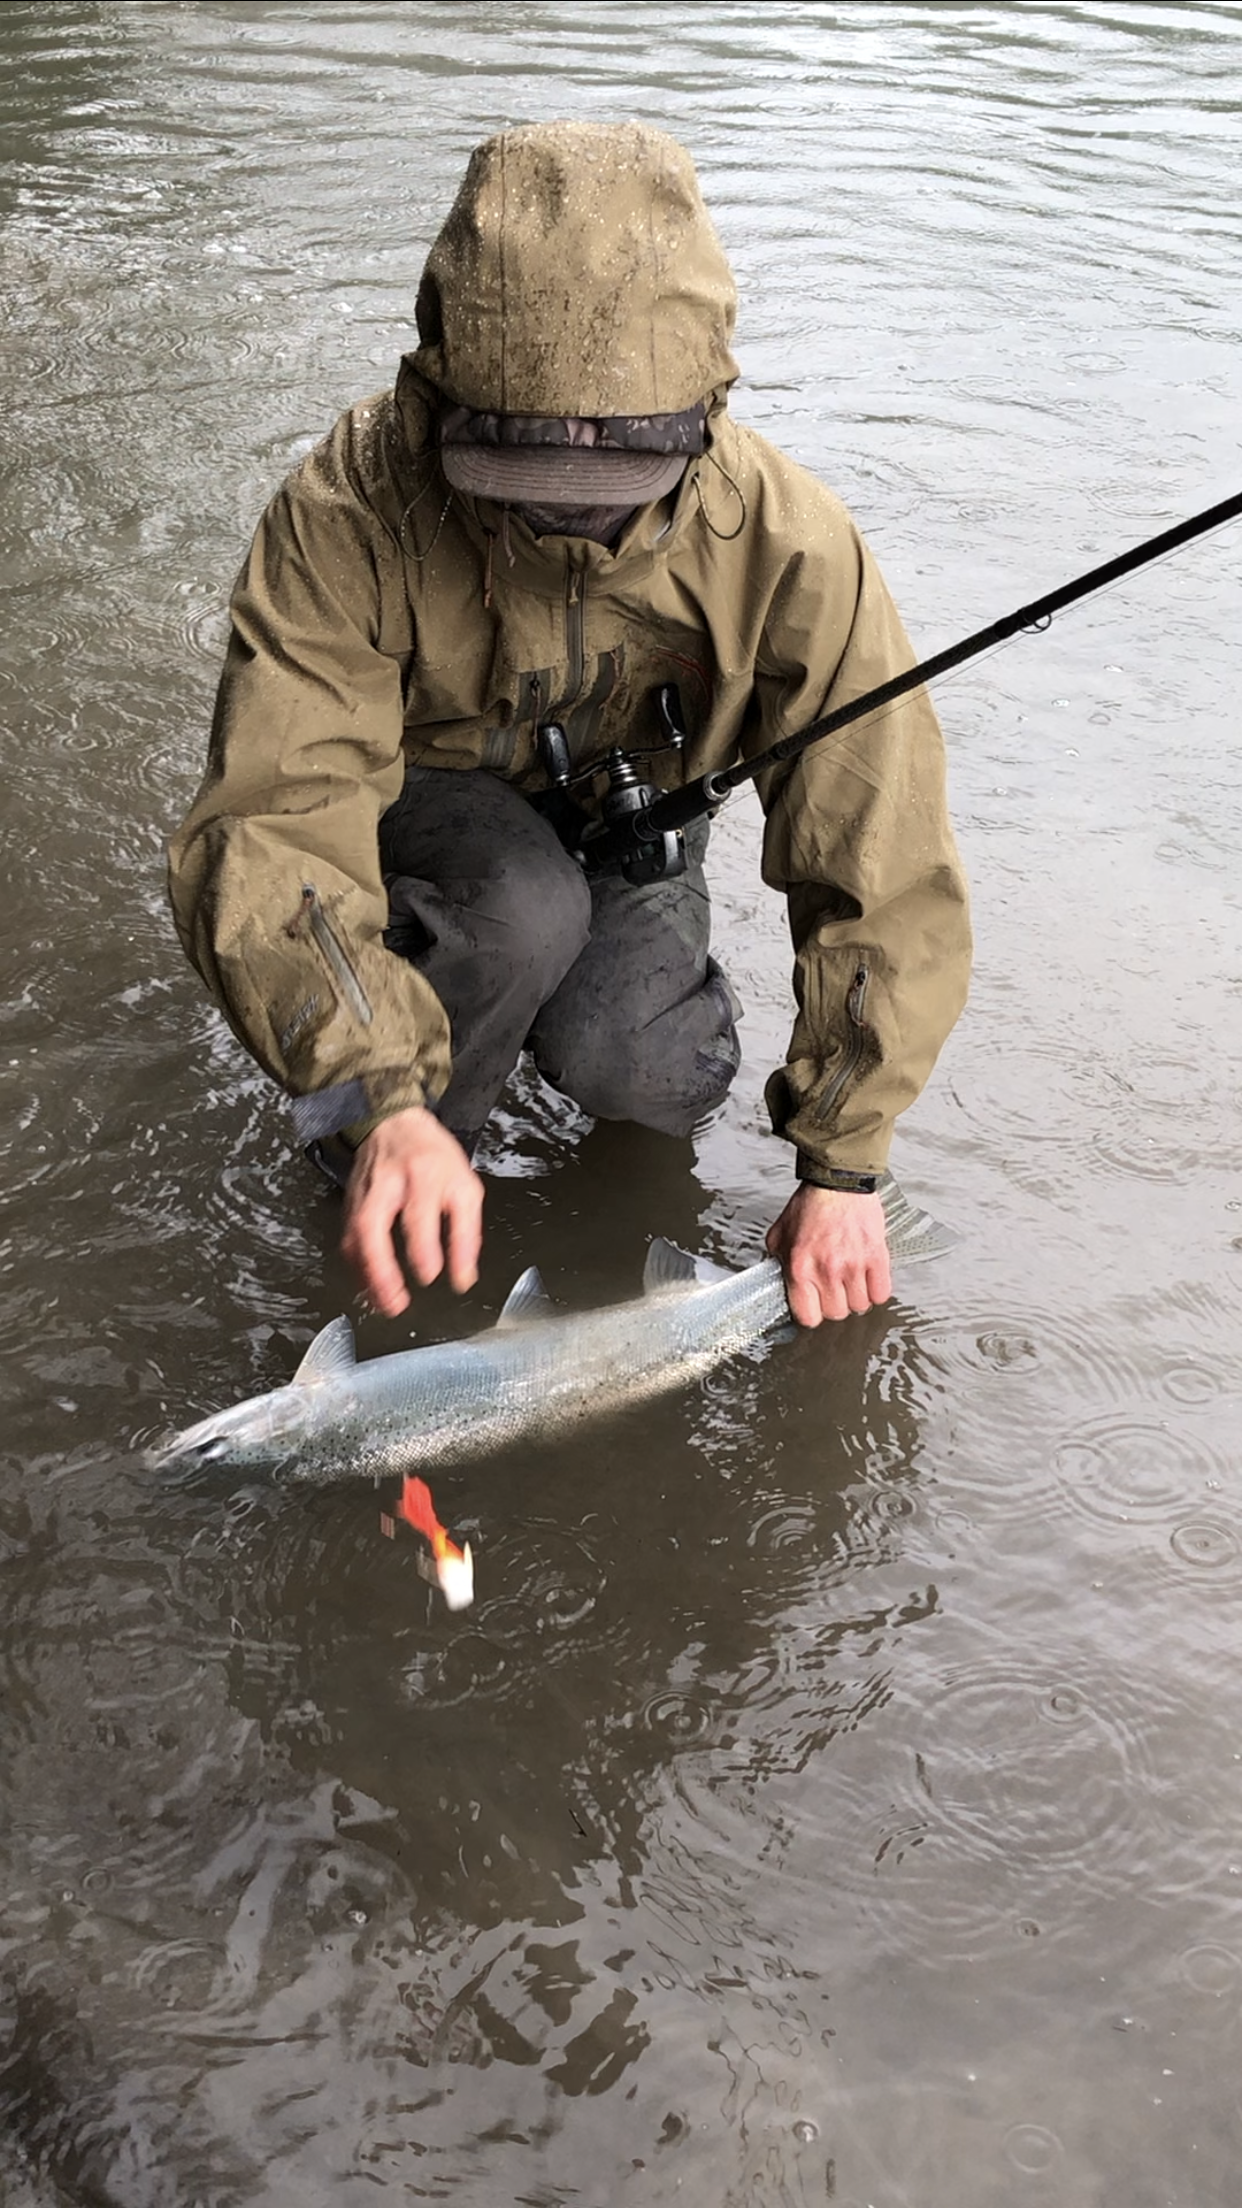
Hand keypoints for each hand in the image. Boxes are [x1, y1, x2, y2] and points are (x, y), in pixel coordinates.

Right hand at [340, 1107, 482, 1317]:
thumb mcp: (464, 1186)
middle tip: (395, 1302)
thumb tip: (463, 1276)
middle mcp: (388, 1184)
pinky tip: (367, 1285)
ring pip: (354, 1236)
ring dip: (365, 1275)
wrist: (394, 1123)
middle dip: (381, 1270)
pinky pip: (347, 1238)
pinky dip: (356, 1265)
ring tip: (381, 1303)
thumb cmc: (433, 1157)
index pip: (419, 1217)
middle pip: (373, 1227)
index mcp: (423, 1177)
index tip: (432, 1275)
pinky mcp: (349, 1202)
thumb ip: (466, 1233)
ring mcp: (363, 1193)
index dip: (425, 1250)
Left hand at [765, 1183, 891, 1326]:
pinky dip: (875, 1291)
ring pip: (860, 1306)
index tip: (813, 1305)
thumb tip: (777, 1281)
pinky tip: (868, 1280)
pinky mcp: (876, 1257)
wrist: (838, 1182)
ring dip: (855, 1297)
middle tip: (833, 1288)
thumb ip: (777, 1262)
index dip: (811, 1313)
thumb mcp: (779, 1235)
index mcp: (800, 1267)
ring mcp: (854, 1266)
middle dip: (834, 1304)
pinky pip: (881, 1293)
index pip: (808, 1317)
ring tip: (850, 1281)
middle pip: (836, 1314)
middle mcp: (827, 1271)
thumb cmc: (810, 1206)